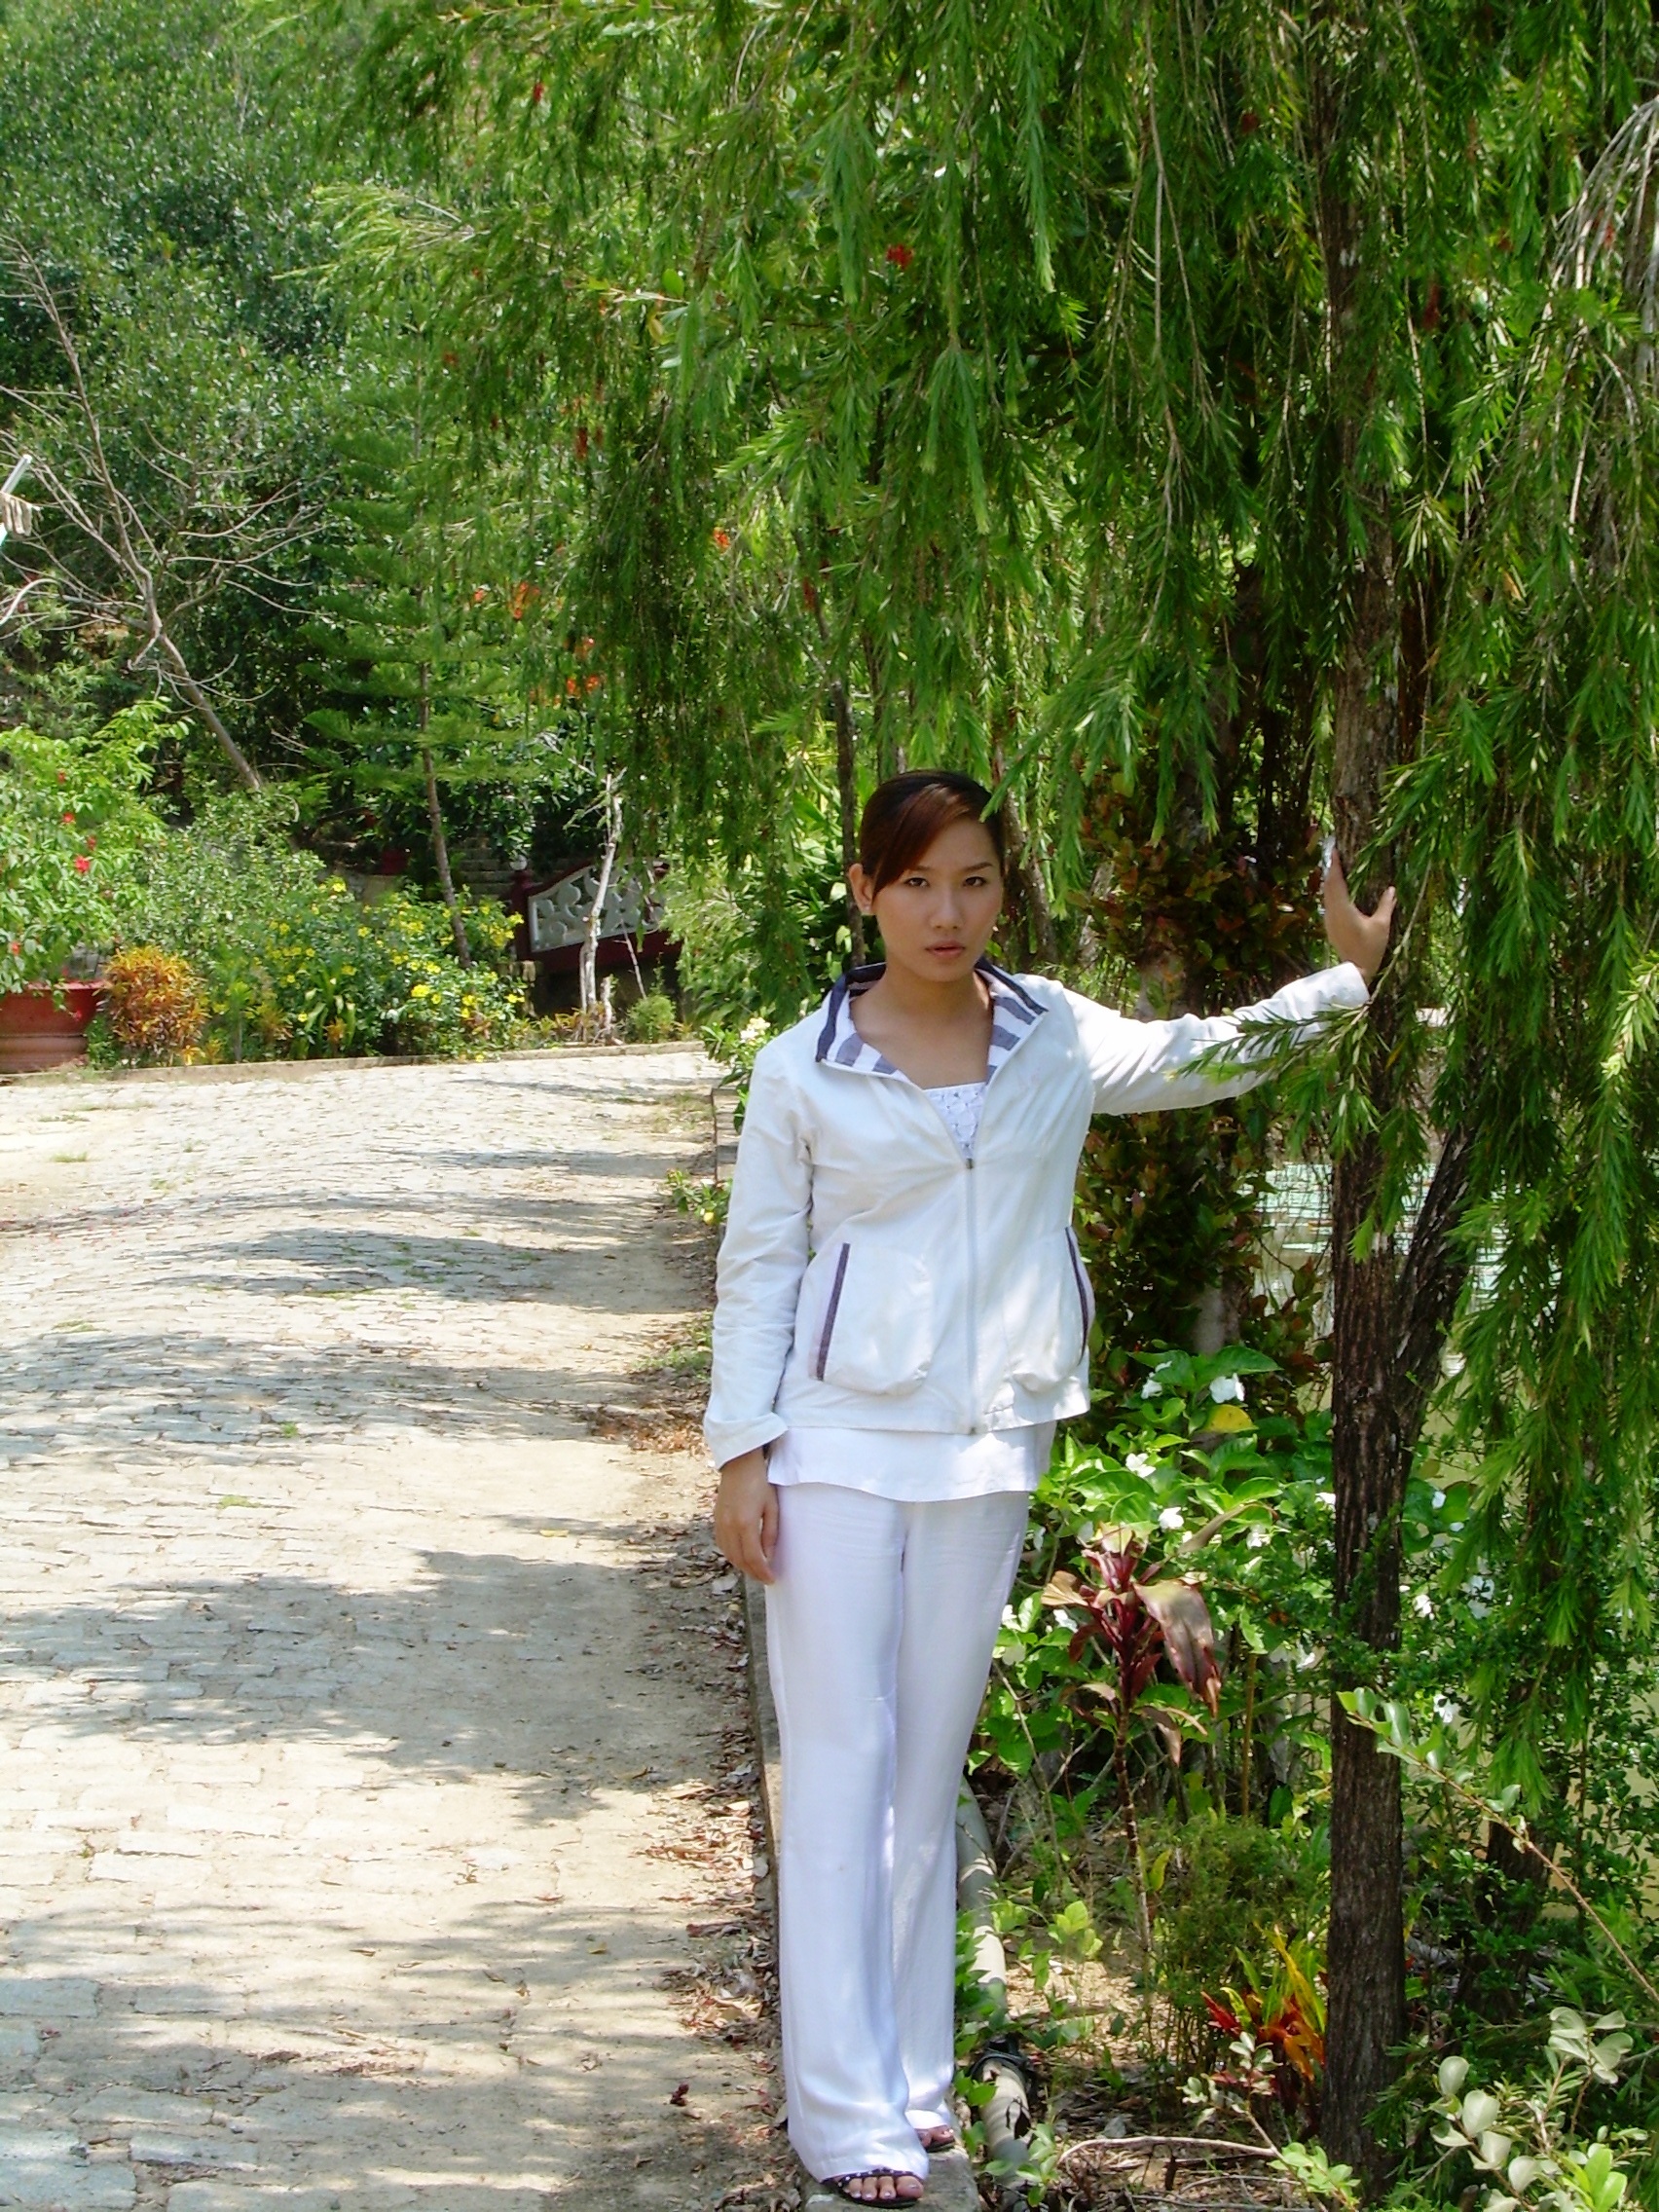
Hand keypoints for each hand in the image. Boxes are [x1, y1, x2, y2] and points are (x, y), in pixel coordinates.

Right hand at [713, 1448, 777, 1582]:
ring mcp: (720, 1523)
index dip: (763, 1572)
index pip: (753, 1558)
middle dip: (753, 1572)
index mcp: (745, 1523)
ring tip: (755, 1569)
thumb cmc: (760, 1482)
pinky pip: (722, 1544)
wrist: (739, 1463)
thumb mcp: (772, 1507)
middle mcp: (729, 1526)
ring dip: (742, 1565)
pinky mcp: (716, 1519)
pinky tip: (741, 1555)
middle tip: (765, 1577)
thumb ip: (770, 1533)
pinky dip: (732, 1554)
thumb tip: (769, 1556)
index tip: (771, 1579)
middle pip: (739, 1560)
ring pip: (729, 1554)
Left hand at [1322, 848, 1396, 981]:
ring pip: (1327, 895)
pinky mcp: (1330, 926)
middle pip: (1329, 886)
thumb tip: (1391, 889)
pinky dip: (1333, 893)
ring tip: (1338, 869)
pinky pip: (1329, 903)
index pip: (1336, 881)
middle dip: (1333, 870)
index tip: (1335, 850)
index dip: (1336, 865)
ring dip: (1332, 881)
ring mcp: (1329, 919)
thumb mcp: (1381, 926)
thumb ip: (1385, 906)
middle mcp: (1332, 912)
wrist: (1355, 971)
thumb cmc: (1369, 949)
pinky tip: (1340, 891)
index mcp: (1343, 909)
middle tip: (1338, 855)